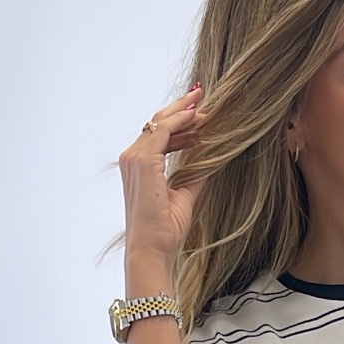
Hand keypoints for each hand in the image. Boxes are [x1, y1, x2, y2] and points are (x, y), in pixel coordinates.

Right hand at [118, 86, 205, 284]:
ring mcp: (134, 158)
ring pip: (160, 123)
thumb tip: (211, 160)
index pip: (159, 135)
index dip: (180, 122)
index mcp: (139, 166)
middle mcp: (132, 158)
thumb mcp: (185, 196)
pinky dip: (180, 121)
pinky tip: (197, 116)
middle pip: (157, 122)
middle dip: (180, 108)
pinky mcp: (143, 162)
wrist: (152, 249)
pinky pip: (163, 131)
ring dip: (184, 113)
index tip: (200, 113)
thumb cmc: (164, 230)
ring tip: (205, 106)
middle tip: (201, 94)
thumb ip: (194, 175)